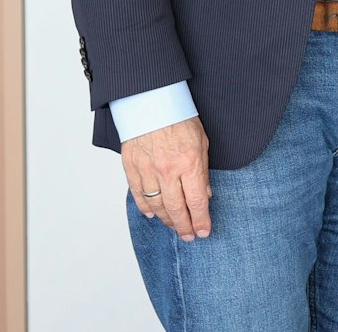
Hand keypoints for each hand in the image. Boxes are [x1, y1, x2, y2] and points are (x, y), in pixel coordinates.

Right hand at [120, 116, 211, 240]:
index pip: (197, 201)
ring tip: (175, 227)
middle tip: (189, 236)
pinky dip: (145, 207)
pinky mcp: (131, 167)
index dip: (201, 220)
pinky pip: (138, 194)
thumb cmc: (180, 118)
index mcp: (189, 163)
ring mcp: (147, 170)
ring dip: (166, 220)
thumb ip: (203, 171)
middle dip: (184, 226)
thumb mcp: (202, 142)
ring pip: (156, 206)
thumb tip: (205, 194)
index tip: (204, 231)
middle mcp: (168, 170)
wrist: (151, 102)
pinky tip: (152, 214)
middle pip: (176, 209)